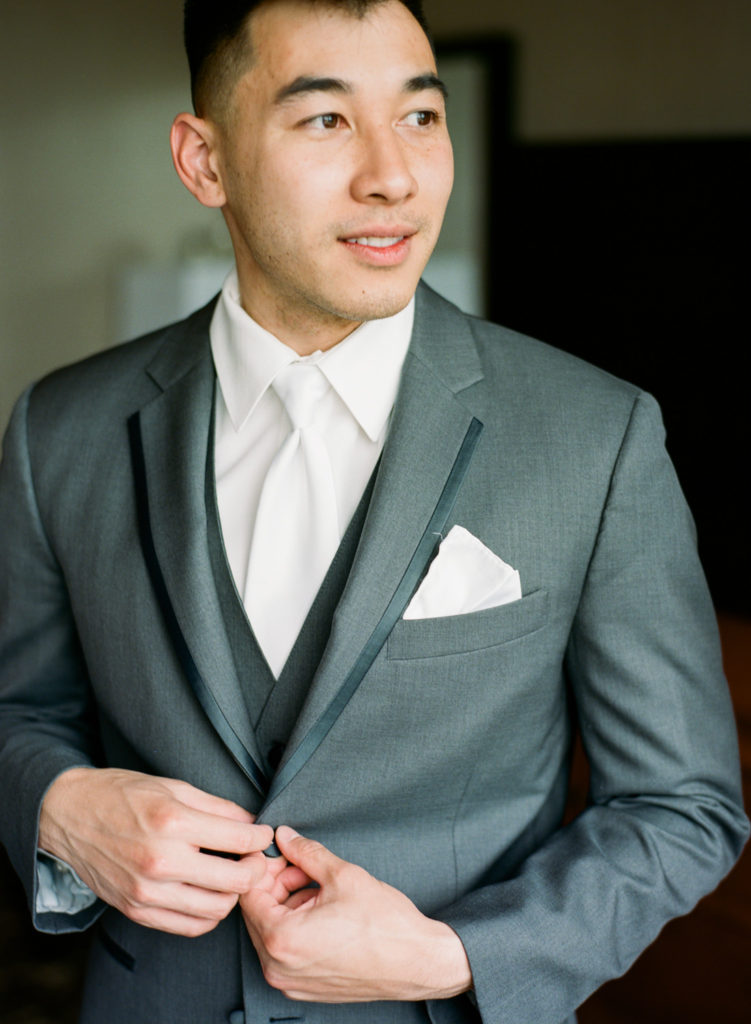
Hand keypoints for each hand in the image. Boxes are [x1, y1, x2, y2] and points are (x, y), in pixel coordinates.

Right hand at [39, 766, 273, 935]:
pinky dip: (208, 915)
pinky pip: (189, 927)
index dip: (261, 838)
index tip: (263, 834)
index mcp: (174, 822)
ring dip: (233, 895)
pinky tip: (209, 894)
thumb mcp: (174, 787)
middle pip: (235, 881)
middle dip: (255, 870)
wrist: (69, 815)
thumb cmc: (122, 794)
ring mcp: (147, 891)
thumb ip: (218, 807)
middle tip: (254, 858)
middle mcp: (162, 861)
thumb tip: (252, 824)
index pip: (240, 840)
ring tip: (231, 875)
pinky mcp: (136, 910)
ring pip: (216, 909)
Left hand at [240, 825, 472, 1002]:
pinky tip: (322, 910)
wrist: (416, 962)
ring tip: (319, 888)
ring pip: (271, 931)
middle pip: (257, 913)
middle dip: (277, 884)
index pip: (248, 893)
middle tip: (303, 866)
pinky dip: (296, 926)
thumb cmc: (386, 926)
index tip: (279, 853)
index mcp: (281, 939)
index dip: (263, 867)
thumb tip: (285, 837)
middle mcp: (278, 967)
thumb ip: (305, 852)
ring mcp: (290, 982)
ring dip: (288, 904)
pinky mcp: (304, 987)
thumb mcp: (342, 875)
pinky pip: (285, 951)